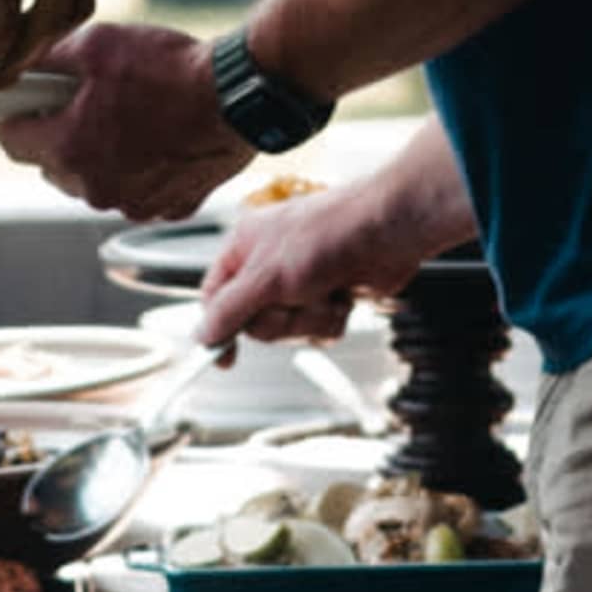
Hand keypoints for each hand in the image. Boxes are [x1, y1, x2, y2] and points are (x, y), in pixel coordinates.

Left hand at [0, 14, 246, 216]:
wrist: (240, 95)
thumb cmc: (174, 70)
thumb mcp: (100, 44)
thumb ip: (52, 57)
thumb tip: (26, 64)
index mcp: (70, 148)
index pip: (11, 141)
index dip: (14, 116)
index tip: (25, 103)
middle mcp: (96, 187)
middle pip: (53, 165)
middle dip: (60, 134)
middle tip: (86, 101)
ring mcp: (134, 203)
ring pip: (95, 181)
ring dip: (101, 154)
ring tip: (133, 115)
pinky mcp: (170, 207)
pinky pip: (139, 191)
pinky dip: (142, 170)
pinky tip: (162, 136)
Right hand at [195, 161, 438, 351]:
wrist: (389, 231)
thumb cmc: (329, 233)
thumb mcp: (267, 276)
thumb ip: (230, 310)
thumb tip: (202, 335)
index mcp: (245, 247)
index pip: (215, 297)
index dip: (217, 328)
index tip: (223, 359)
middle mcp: (270, 265)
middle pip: (254, 322)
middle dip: (279, 319)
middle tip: (294, 298)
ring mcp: (302, 282)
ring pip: (288, 330)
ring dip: (309, 318)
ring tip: (325, 290)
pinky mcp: (329, 296)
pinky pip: (318, 330)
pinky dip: (331, 318)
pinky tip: (343, 295)